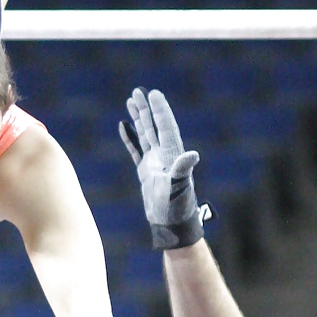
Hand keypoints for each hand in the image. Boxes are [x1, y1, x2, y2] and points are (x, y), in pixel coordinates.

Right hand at [119, 87, 210, 249]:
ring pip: (145, 134)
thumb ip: (183, 170)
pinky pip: (135, 150)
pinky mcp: (145, 172)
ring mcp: (154, 162)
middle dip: (146, 109)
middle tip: (137, 91)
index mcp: (173, 155)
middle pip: (154, 126)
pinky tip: (123, 126)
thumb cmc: (178, 207)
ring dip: (139, 118)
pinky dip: (130, 138)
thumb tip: (192, 155)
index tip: (154, 94)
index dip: (160, 110)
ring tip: (131, 101)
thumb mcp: (180, 188)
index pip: (165, 127)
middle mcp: (164, 155)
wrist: (171, 225)